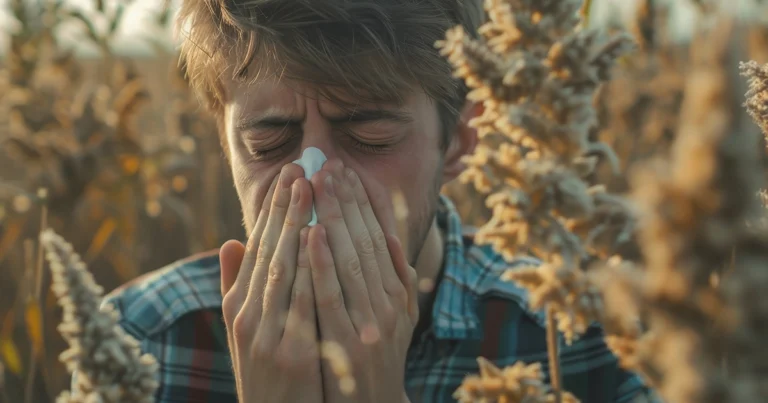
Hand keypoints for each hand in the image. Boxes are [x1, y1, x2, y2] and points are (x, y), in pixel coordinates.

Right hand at [219, 164, 322, 402]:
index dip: (271, 210)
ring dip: (294, 224)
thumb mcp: (244, 331)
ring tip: (307, 187)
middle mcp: (247, 317)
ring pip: (281, 267)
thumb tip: (231, 242)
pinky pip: (301, 301)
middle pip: (267, 251)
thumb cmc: (267, 373)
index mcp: (238, 307)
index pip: (256, 248)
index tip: (286, 176)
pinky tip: (317, 237)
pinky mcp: (288, 353)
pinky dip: (308, 266)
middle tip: (297, 167)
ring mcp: (266, 335)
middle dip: (283, 207)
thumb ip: (237, 287)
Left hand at [308, 160, 418, 402]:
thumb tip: (390, 235)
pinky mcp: (347, 342)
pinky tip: (310, 233)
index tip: (348, 172)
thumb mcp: (397, 319)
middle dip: (348, 200)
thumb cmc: (377, 361)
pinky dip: (321, 263)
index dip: (364, 203)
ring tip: (318, 184)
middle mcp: (389, 304)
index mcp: (398, 295)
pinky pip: (331, 296)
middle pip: (366, 241)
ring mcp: (370, 323)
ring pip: (351, 260)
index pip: (380, 239)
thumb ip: (397, 279)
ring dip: (335, 219)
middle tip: (329, 164)